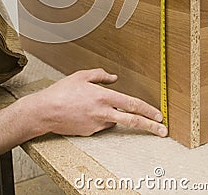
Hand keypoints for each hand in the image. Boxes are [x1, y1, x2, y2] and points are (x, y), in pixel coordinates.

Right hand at [36, 68, 167, 136]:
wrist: (45, 111)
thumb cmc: (61, 92)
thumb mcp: (81, 76)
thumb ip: (100, 75)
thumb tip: (113, 78)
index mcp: (102, 97)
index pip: (131, 104)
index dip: (148, 110)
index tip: (159, 115)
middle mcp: (102, 112)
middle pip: (132, 121)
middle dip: (150, 126)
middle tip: (162, 130)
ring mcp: (96, 125)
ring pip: (114, 121)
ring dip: (114, 116)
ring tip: (94, 106)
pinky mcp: (90, 132)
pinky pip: (101, 125)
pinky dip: (101, 119)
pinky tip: (87, 112)